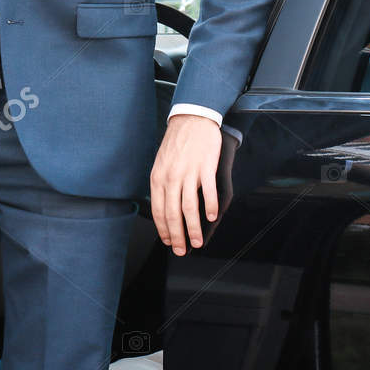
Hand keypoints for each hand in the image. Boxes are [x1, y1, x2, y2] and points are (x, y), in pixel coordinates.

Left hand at [150, 113, 221, 254]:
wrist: (192, 118)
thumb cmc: (178, 142)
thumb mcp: (161, 163)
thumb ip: (162, 185)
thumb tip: (163, 208)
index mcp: (158, 178)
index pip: (158, 211)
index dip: (163, 230)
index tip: (168, 242)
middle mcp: (171, 177)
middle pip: (173, 214)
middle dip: (177, 236)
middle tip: (181, 250)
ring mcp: (188, 172)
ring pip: (189, 207)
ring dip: (193, 228)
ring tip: (197, 242)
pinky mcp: (205, 166)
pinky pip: (208, 192)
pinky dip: (210, 207)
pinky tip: (211, 217)